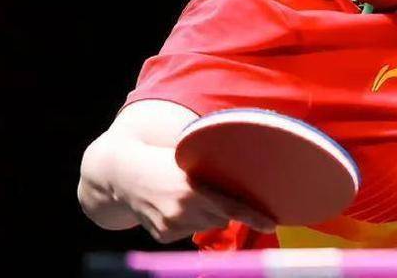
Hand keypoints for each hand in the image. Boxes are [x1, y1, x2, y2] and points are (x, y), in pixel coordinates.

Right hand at [111, 138, 276, 243]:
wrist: (124, 175)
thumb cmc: (164, 162)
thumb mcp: (189, 161)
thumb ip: (213, 174)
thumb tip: (243, 182)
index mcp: (193, 188)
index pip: (231, 206)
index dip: (254, 215)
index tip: (272, 222)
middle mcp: (183, 210)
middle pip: (222, 218)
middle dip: (222, 207)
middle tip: (204, 192)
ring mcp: (172, 226)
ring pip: (206, 225)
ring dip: (204, 215)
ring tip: (183, 198)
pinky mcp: (163, 236)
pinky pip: (188, 232)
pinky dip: (186, 222)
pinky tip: (172, 208)